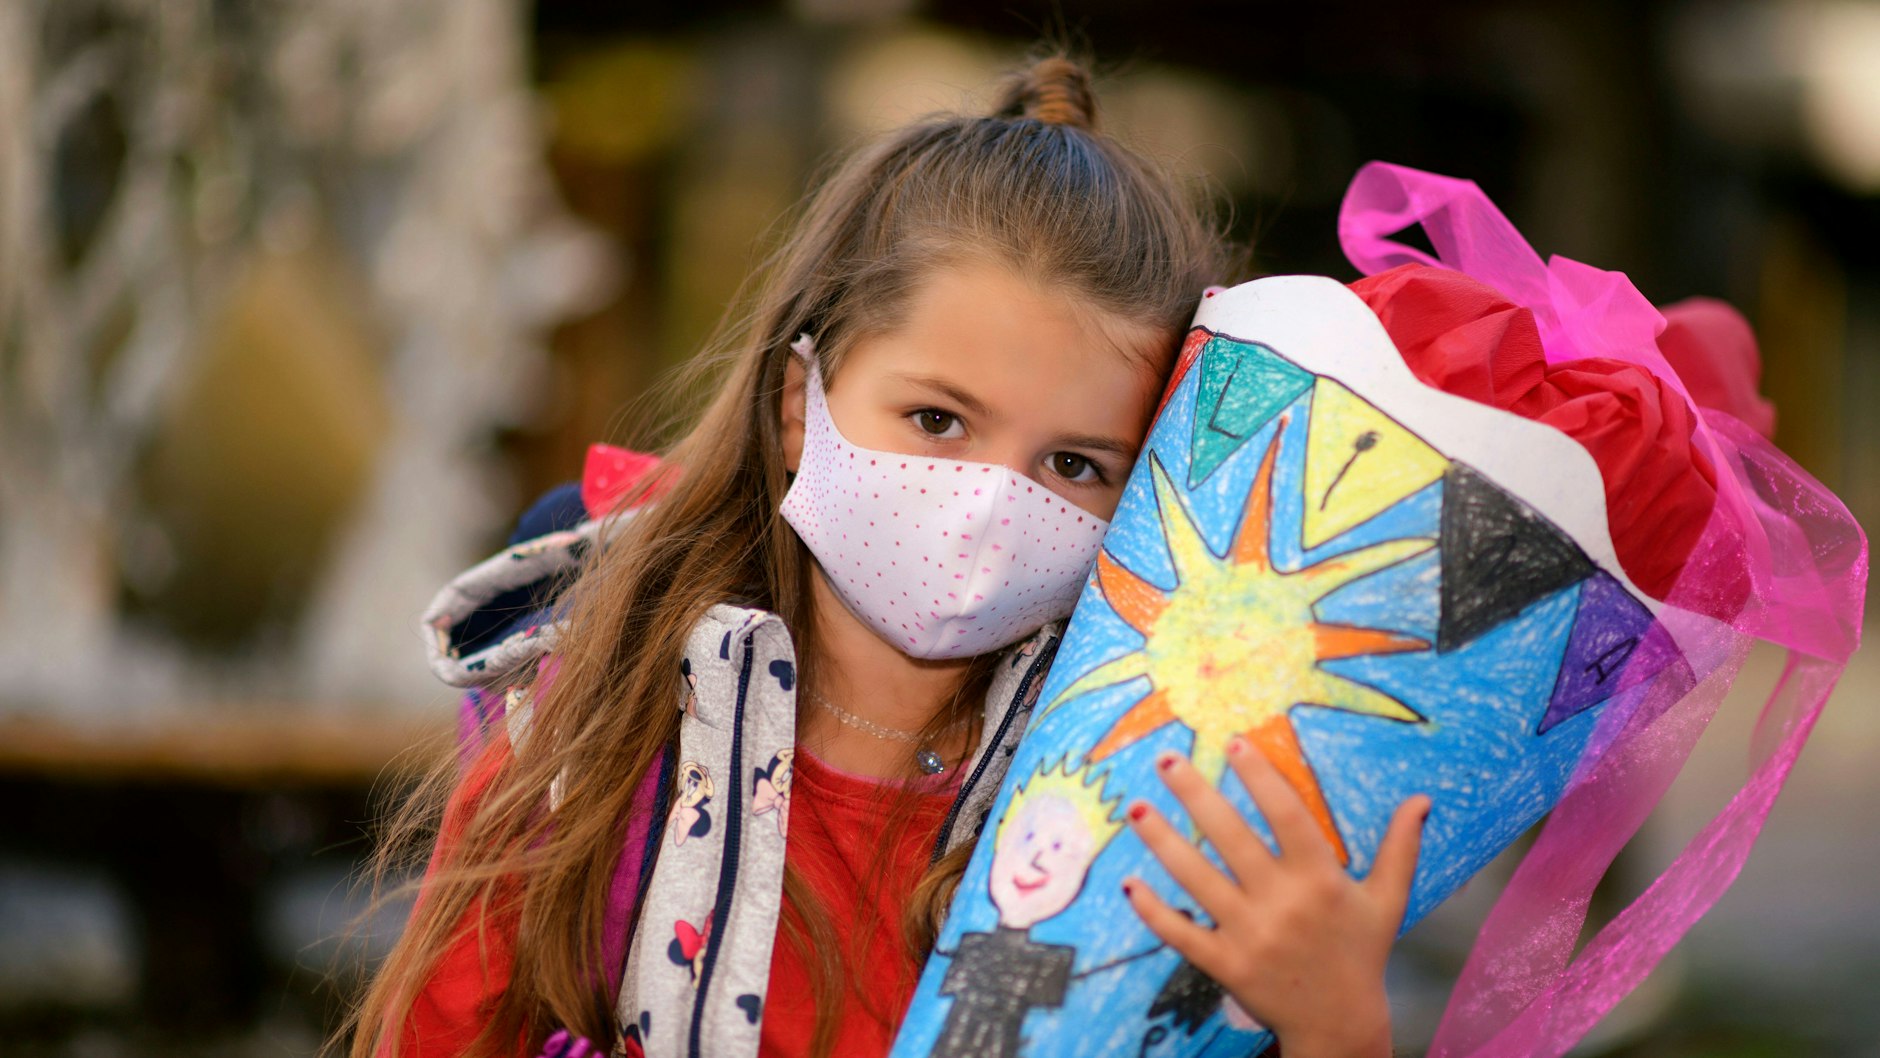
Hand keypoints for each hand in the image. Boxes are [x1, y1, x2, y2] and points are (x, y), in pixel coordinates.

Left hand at [1121, 736, 1428, 1057]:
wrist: (1340, 1026)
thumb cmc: (1360, 954)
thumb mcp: (1387, 901)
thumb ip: (1400, 848)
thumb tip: (1422, 800)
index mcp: (1322, 880)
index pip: (1287, 815)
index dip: (1260, 777)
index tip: (1234, 742)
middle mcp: (1284, 904)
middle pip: (1231, 838)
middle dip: (1195, 794)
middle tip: (1166, 758)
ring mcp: (1251, 936)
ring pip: (1196, 879)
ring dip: (1161, 841)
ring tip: (1134, 806)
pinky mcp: (1226, 966)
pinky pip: (1181, 933)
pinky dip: (1153, 909)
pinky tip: (1129, 880)